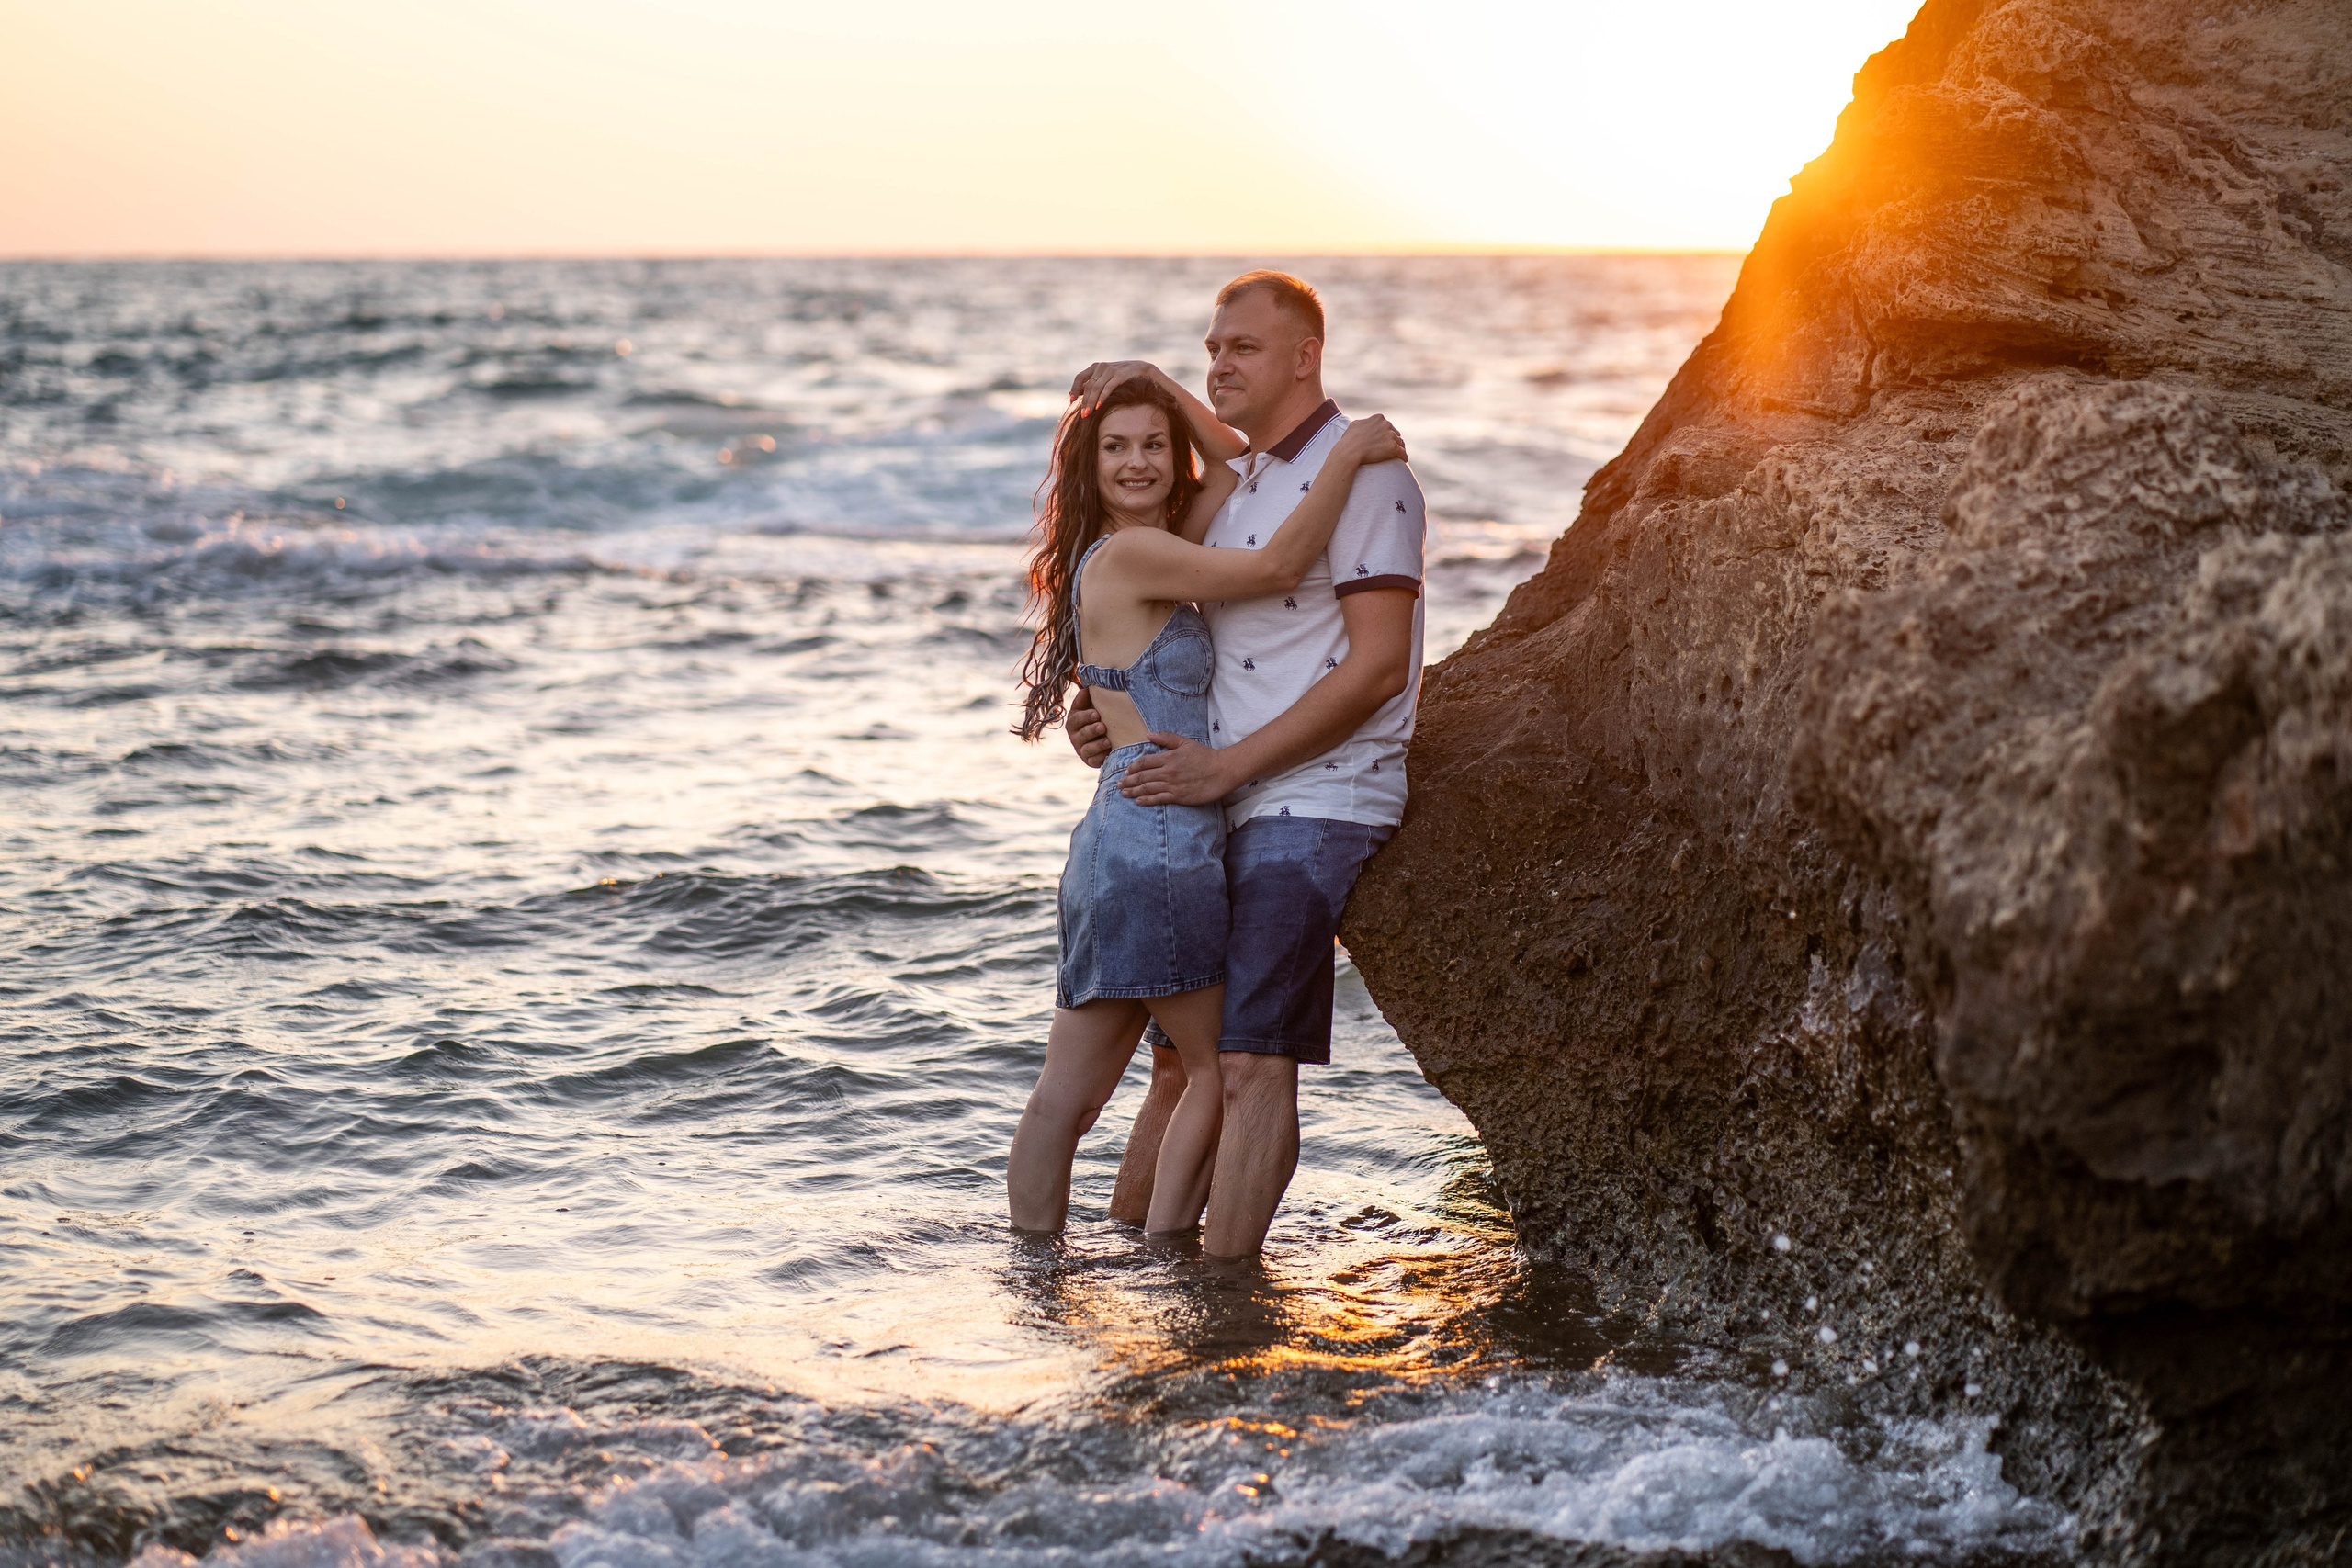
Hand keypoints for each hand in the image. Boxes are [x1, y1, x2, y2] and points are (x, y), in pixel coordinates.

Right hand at [1065, 697, 1111, 766]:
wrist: (1108, 734)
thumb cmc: (1098, 717)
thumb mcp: (1091, 706)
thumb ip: (1086, 699)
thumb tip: (1085, 690)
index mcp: (1074, 722)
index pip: (1075, 719)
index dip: (1085, 717)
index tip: (1097, 714)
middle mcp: (1075, 737)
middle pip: (1081, 735)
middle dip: (1091, 731)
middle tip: (1102, 727)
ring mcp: (1082, 750)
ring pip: (1087, 749)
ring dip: (1097, 745)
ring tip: (1108, 741)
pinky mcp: (1090, 761)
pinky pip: (1093, 761)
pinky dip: (1101, 757)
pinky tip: (1109, 752)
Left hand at [1068, 360, 1160, 414]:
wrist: (1143, 368)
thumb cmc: (1123, 375)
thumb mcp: (1106, 378)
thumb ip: (1093, 384)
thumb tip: (1077, 395)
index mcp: (1096, 366)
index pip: (1080, 378)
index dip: (1074, 389)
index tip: (1071, 401)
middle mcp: (1101, 366)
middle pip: (1088, 386)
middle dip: (1084, 402)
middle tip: (1082, 415)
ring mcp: (1110, 370)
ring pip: (1096, 388)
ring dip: (1091, 402)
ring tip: (1088, 414)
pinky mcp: (1119, 375)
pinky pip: (1107, 388)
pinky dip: (1101, 398)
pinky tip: (1098, 407)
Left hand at [1119, 732, 1235, 806]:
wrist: (1222, 771)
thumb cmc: (1206, 756)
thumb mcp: (1185, 742)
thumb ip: (1166, 738)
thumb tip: (1149, 734)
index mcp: (1169, 757)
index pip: (1144, 762)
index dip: (1133, 767)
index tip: (1126, 771)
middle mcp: (1168, 771)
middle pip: (1142, 776)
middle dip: (1128, 781)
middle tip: (1119, 784)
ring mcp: (1173, 785)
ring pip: (1147, 788)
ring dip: (1133, 791)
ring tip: (1123, 793)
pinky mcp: (1179, 796)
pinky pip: (1159, 799)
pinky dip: (1146, 800)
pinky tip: (1138, 801)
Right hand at [1332, 413, 1405, 467]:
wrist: (1350, 451)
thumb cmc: (1349, 440)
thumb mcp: (1355, 425)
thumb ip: (1363, 423)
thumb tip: (1365, 423)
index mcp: (1379, 418)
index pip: (1388, 426)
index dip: (1387, 433)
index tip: (1386, 440)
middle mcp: (1386, 424)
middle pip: (1395, 433)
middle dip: (1394, 440)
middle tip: (1393, 448)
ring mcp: (1391, 436)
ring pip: (1400, 443)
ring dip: (1400, 448)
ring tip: (1399, 455)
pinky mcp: (1393, 447)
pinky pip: (1403, 453)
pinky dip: (1403, 456)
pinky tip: (1403, 460)